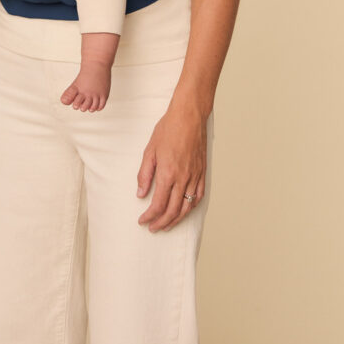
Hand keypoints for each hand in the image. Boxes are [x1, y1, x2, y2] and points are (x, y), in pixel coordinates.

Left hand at [136, 98, 206, 231]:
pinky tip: (185, 210)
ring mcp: (195, 176)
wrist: (189, 116)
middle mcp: (183, 178)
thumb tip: (141, 194)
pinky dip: (191, 207)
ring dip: (176, 219)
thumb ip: (145, 174)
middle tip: (152, 228)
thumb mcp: (150, 150)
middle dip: (161, 222)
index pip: (159, 205)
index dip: (149, 216)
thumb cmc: (168, 129)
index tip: (142, 220)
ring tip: (167, 224)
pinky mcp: (202, 172)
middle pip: (174, 211)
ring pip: (188, 207)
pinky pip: (199, 196)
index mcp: (168, 173)